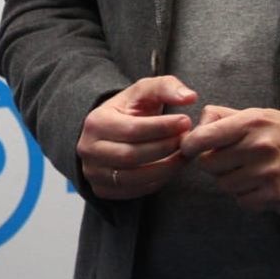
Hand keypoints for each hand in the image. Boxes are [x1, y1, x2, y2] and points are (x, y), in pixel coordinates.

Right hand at [76, 75, 196, 199]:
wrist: (110, 132)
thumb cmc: (129, 110)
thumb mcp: (143, 92)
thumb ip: (166, 87)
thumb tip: (190, 97)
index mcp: (95, 122)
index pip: (132, 129)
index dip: (162, 127)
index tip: (186, 122)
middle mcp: (88, 149)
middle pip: (133, 155)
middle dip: (165, 148)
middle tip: (187, 141)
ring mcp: (93, 172)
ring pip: (135, 177)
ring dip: (166, 168)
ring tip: (183, 155)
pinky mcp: (102, 190)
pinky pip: (135, 191)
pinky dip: (157, 181)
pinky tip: (170, 167)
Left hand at [180, 105, 279, 212]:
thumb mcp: (261, 116)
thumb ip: (226, 117)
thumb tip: (195, 125)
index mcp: (251, 123)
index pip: (204, 137)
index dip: (190, 145)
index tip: (189, 148)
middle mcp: (258, 146)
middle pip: (209, 165)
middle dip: (214, 164)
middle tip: (229, 162)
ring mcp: (266, 173)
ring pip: (225, 185)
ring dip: (232, 181)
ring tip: (250, 173)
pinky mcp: (275, 195)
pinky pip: (243, 201)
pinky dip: (247, 196)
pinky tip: (262, 186)